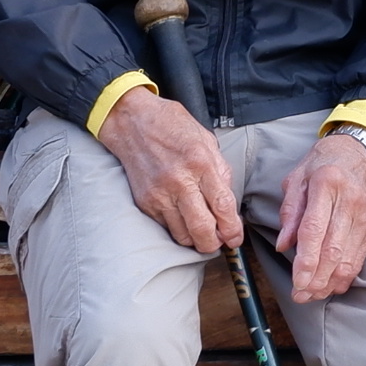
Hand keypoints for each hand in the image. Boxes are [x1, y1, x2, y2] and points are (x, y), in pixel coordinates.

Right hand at [98, 89, 238, 256]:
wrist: (131, 121)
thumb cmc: (169, 125)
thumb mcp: (205, 139)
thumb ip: (220, 170)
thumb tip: (228, 201)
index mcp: (200, 163)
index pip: (222, 206)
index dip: (232, 229)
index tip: (235, 237)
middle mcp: (179, 182)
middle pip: (202, 230)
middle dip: (215, 243)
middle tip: (220, 240)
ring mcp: (159, 194)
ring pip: (183, 236)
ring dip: (196, 239)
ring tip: (202, 230)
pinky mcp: (145, 202)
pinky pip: (166, 227)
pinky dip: (178, 228)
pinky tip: (183, 217)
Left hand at [274, 133, 365, 301]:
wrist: (359, 152)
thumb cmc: (323, 164)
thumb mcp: (297, 178)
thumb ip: (290, 212)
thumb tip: (284, 245)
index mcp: (327, 184)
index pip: (315, 230)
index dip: (306, 260)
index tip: (296, 282)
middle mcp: (350, 201)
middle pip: (333, 249)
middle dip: (316, 279)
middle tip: (300, 295)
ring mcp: (365, 216)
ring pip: (348, 258)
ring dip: (329, 282)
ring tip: (312, 295)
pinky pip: (359, 257)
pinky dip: (345, 276)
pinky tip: (332, 286)